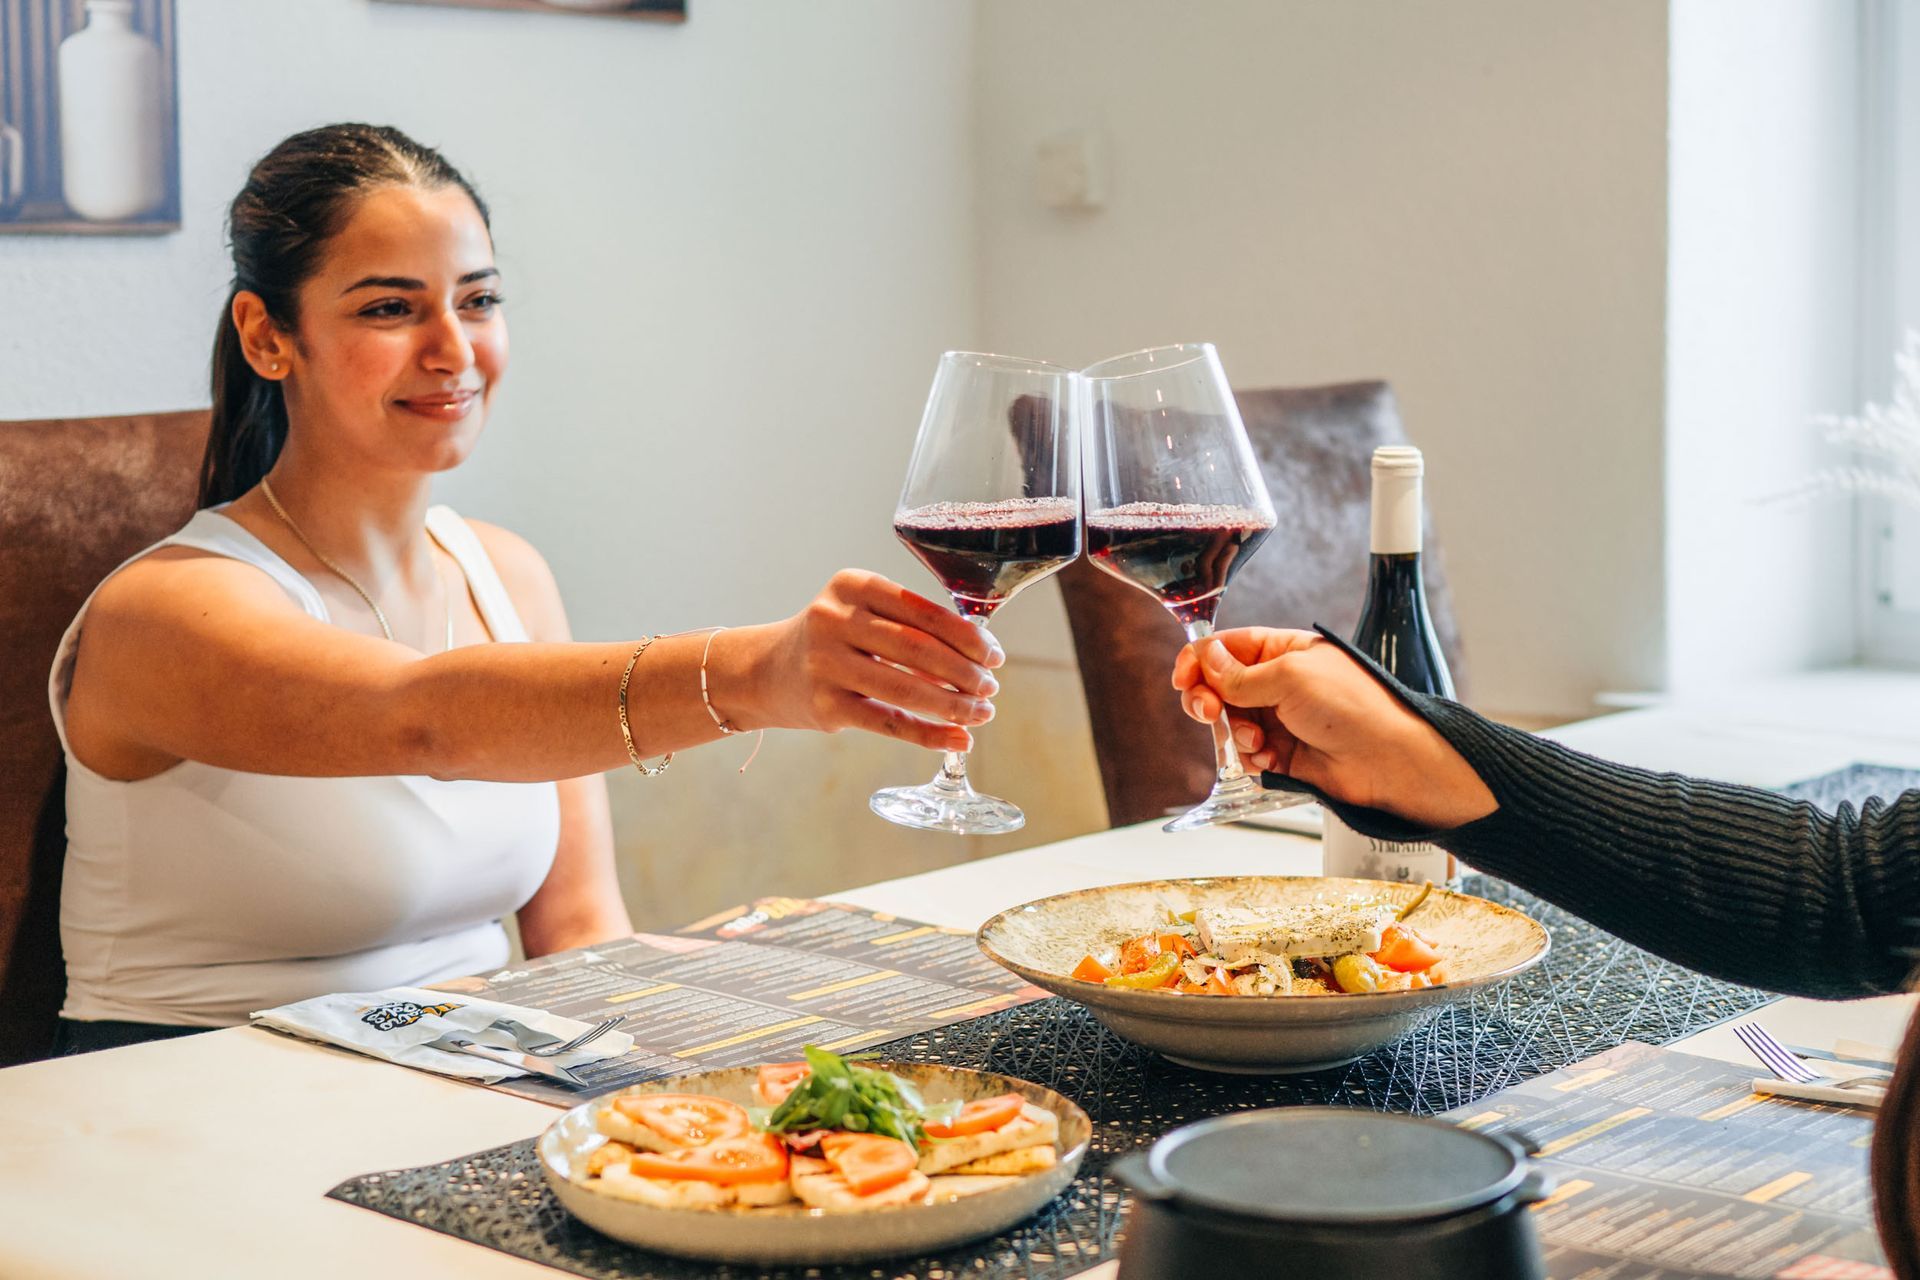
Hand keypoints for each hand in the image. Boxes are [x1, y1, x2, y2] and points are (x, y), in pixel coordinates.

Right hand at [755, 569, 1003, 751]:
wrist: (765, 671)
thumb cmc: (832, 640)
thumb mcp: (860, 612)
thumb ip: (911, 625)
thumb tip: (978, 658)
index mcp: (853, 585)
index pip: (924, 611)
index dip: (967, 637)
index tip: (994, 655)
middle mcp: (835, 619)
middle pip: (918, 650)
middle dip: (966, 673)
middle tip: (991, 688)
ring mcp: (826, 664)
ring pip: (907, 690)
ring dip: (954, 705)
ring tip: (981, 713)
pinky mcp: (825, 706)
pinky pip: (890, 723)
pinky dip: (930, 734)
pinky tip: (958, 739)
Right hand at [1171, 627, 1495, 827]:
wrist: (1388, 761)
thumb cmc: (1354, 708)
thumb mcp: (1290, 677)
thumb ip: (1241, 674)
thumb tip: (1206, 659)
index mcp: (1284, 652)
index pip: (1227, 648)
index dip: (1200, 660)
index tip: (1183, 678)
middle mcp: (1279, 683)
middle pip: (1220, 686)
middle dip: (1208, 700)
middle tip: (1207, 712)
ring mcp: (1280, 718)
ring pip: (1229, 723)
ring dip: (1235, 732)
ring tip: (1257, 739)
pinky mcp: (1282, 753)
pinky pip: (1246, 753)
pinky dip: (1250, 756)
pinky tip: (1270, 757)